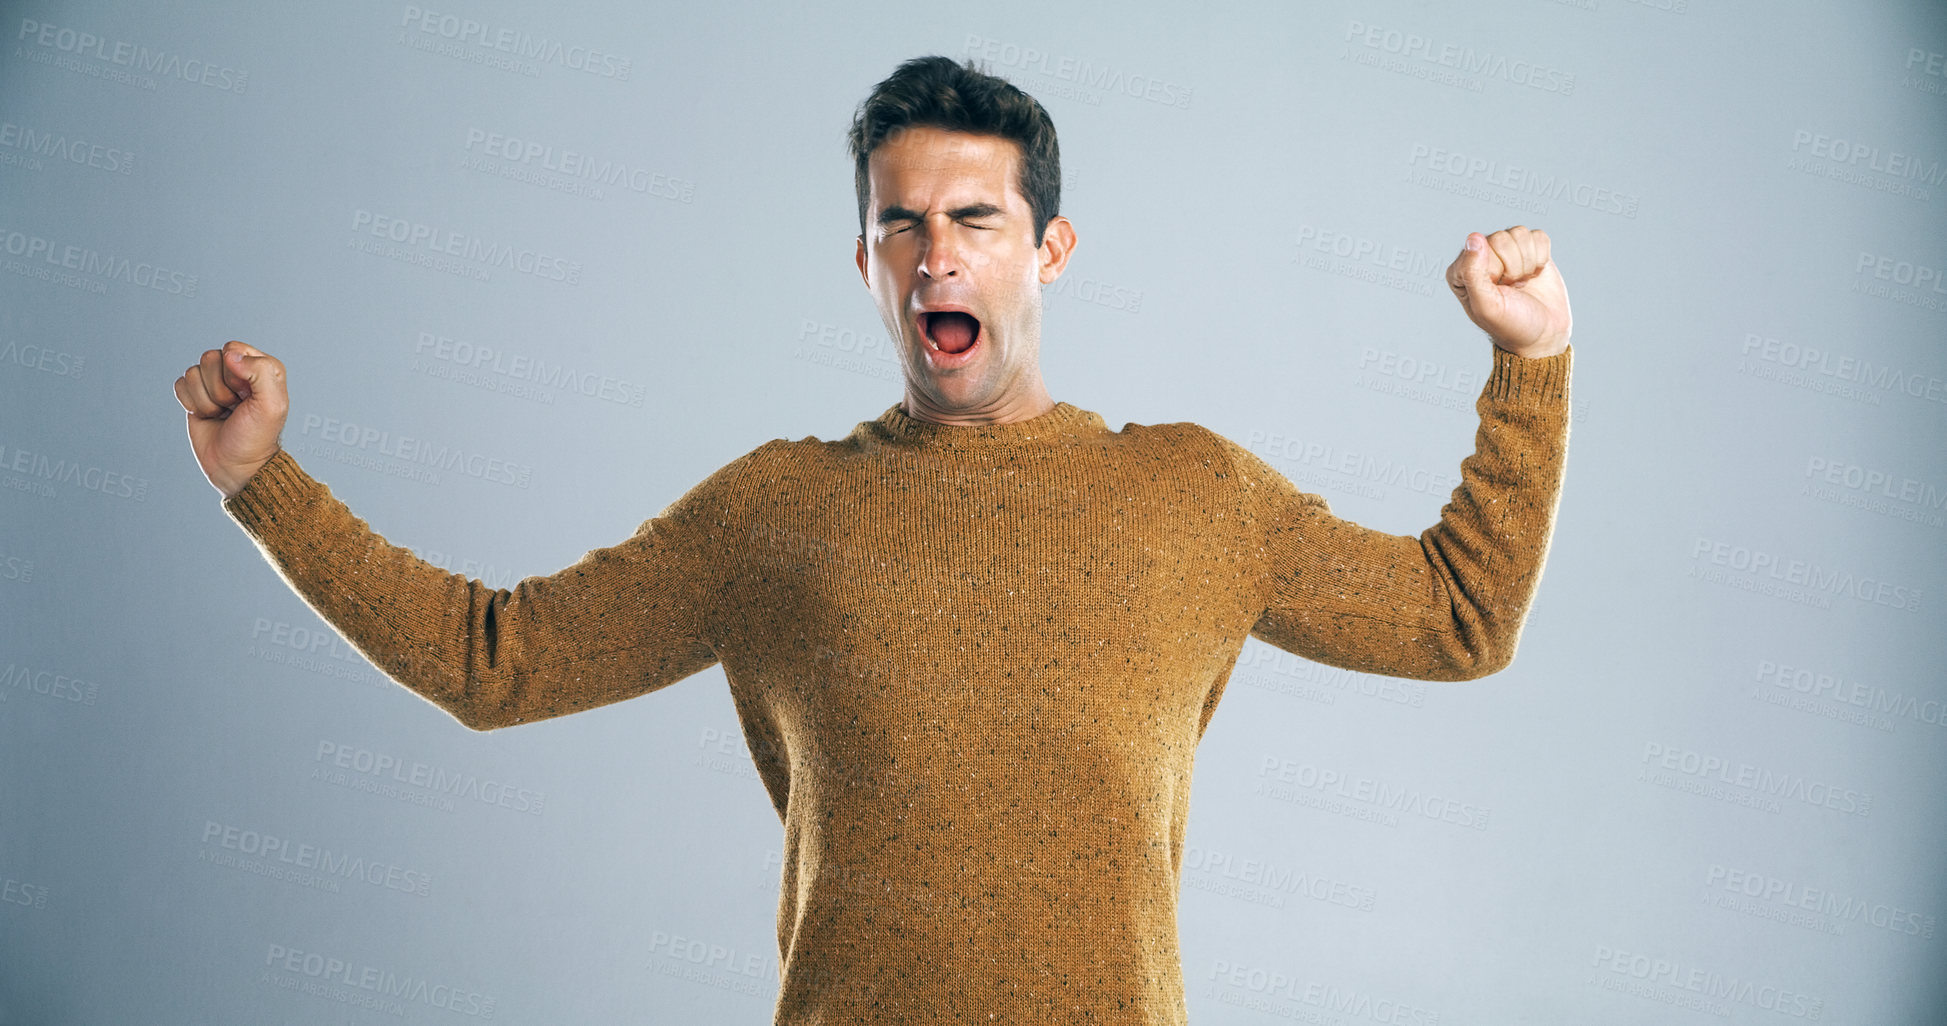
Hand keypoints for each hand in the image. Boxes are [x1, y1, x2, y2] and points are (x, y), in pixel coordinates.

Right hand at [173, 340, 289, 498]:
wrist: (236, 466)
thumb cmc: (257, 436)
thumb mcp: (272, 405)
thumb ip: (261, 372)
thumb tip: (230, 355)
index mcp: (260, 367)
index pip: (232, 350)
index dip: (234, 374)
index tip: (246, 397)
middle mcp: (237, 371)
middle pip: (209, 358)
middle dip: (219, 389)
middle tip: (234, 408)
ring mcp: (214, 383)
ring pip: (193, 372)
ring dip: (206, 400)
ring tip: (223, 414)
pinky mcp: (196, 396)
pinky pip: (180, 385)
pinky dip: (191, 403)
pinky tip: (208, 416)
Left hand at [1445, 226, 1570, 357]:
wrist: (1543, 334)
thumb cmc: (1511, 324)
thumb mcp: (1487, 306)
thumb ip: (1473, 273)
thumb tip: (1473, 238)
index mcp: (1462, 269)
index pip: (1481, 247)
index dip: (1496, 269)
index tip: (1498, 290)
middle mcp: (1481, 256)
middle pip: (1502, 238)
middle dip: (1514, 267)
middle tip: (1512, 288)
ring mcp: (1506, 251)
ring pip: (1520, 234)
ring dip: (1528, 263)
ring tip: (1522, 282)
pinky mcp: (1529, 249)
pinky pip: (1538, 236)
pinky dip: (1542, 257)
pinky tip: (1534, 274)